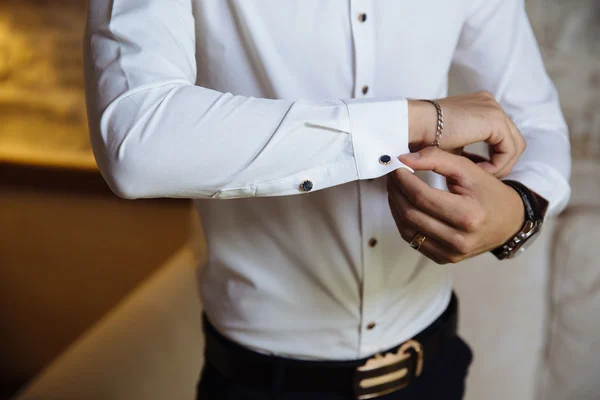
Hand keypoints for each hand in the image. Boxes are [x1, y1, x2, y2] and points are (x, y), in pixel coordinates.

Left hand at [387, 147, 524, 263]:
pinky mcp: (444, 259)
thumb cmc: (489, 193)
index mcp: (468, 216)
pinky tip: (403, 206)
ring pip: (407, 229)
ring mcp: (451, 253)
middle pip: (411, 214)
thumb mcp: (469, 170)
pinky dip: (403, 222)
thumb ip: (437, 159)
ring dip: (395, 206)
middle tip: (392, 176)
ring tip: (395, 189)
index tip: (396, 167)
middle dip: (395, 192)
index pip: (421, 197)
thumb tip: (403, 159)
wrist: (510, 223)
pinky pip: (413, 241)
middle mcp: (459, 239)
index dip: (403, 180)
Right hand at [408, 91, 525, 177]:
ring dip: (499, 166)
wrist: (412, 125)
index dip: (493, 159)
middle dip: (500, 163)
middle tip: (482, 178)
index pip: (500, 137)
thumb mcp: (450, 146)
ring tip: (478, 176)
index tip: (475, 173)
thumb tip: (474, 167)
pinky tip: (477, 171)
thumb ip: (465, 152)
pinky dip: (497, 165)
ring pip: (515, 147)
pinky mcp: (494, 120)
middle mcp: (490, 104)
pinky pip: (508, 150)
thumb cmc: (423, 138)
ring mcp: (494, 109)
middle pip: (512, 141)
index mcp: (480, 107)